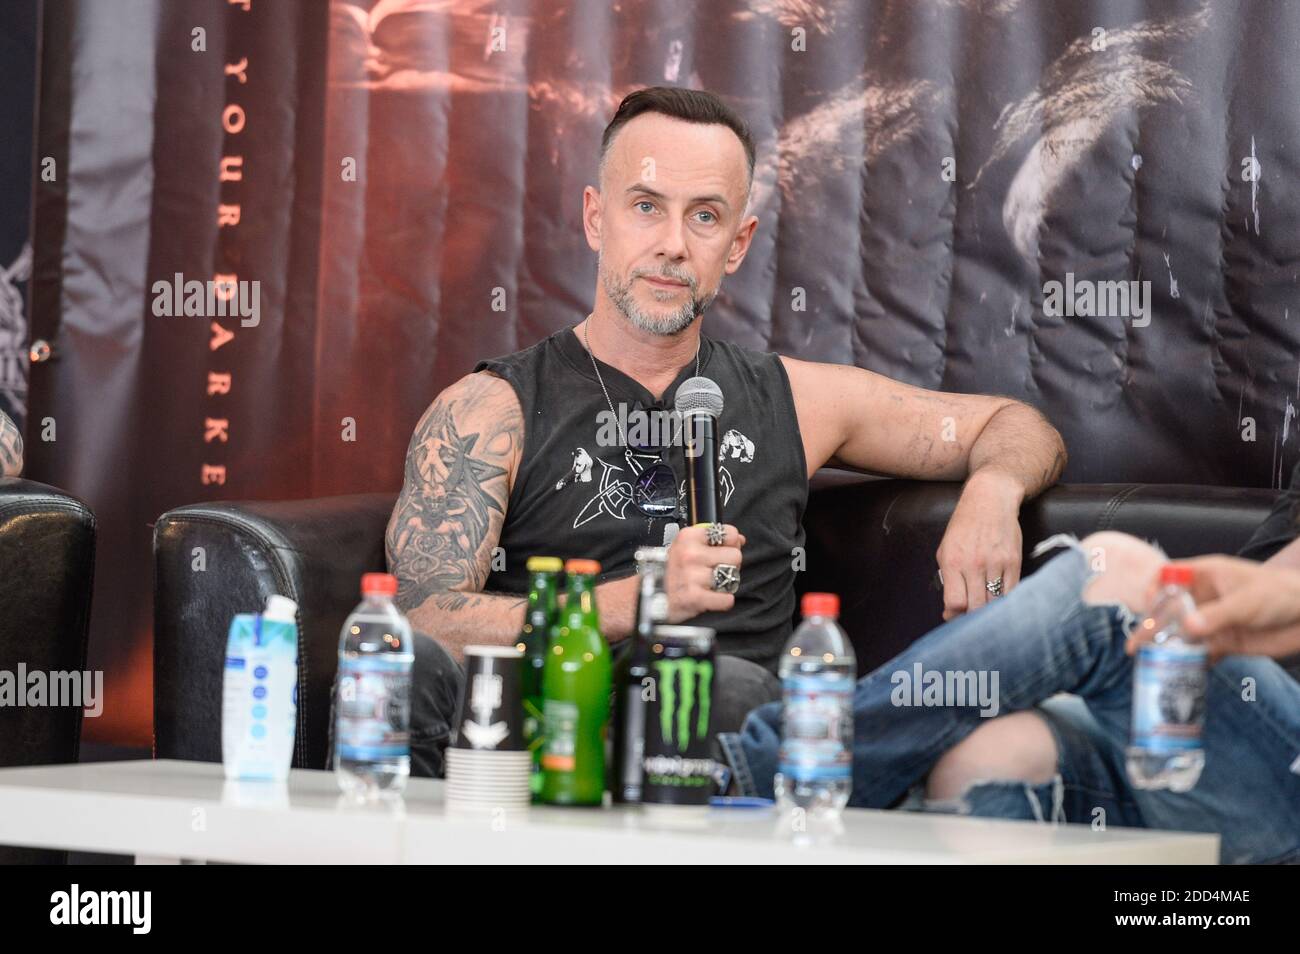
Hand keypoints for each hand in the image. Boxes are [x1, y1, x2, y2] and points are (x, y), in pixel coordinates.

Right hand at [665, 523, 745, 621]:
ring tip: (709, 586)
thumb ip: (712, 540)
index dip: (730, 544)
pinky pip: (726, 599)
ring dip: (725, 584)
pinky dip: (722, 602)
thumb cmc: (667, 571)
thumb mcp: (683, 547)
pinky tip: (710, 598)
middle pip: (735, 556)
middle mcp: (690, 554)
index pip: (729, 533)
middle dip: (730, 565)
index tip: (723, 550)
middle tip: (715, 571)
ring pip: (732, 577)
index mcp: (688, 537)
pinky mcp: (695, 598)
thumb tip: (739, 539)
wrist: (644, 595)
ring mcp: (692, 576)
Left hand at [936, 473, 1023, 620]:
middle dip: (972, 618)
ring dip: (989, 612)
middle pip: (976, 607)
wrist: (990, 500)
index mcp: (953, 561)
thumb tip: (950, 610)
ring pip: (995, 603)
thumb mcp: (945, 549)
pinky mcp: (1014, 561)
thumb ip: (947, 580)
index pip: (955, 602)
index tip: (955, 616)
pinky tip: (999, 601)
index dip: (954, 616)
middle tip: (971, 617)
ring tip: (984, 610)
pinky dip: (1005, 601)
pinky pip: (1011, 592)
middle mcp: (974, 564)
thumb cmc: (964, 527)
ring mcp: (996, 563)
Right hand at [1126, 555, 1299, 660]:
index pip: (1168, 576)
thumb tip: (1188, 628)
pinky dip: (1188, 663)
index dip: (1154, 589)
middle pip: (1168, 609)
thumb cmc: (1280, 593)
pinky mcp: (1223, 642)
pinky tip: (1178, 672)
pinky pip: (1199, 653)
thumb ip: (1218, 615)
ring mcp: (1212, 621)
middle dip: (1151, 626)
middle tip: (1136, 645)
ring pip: (1180, 634)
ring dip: (1166, 647)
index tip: (1149, 606)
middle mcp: (1202, 597)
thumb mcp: (1247, 601)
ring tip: (1148, 661)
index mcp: (1204, 575)